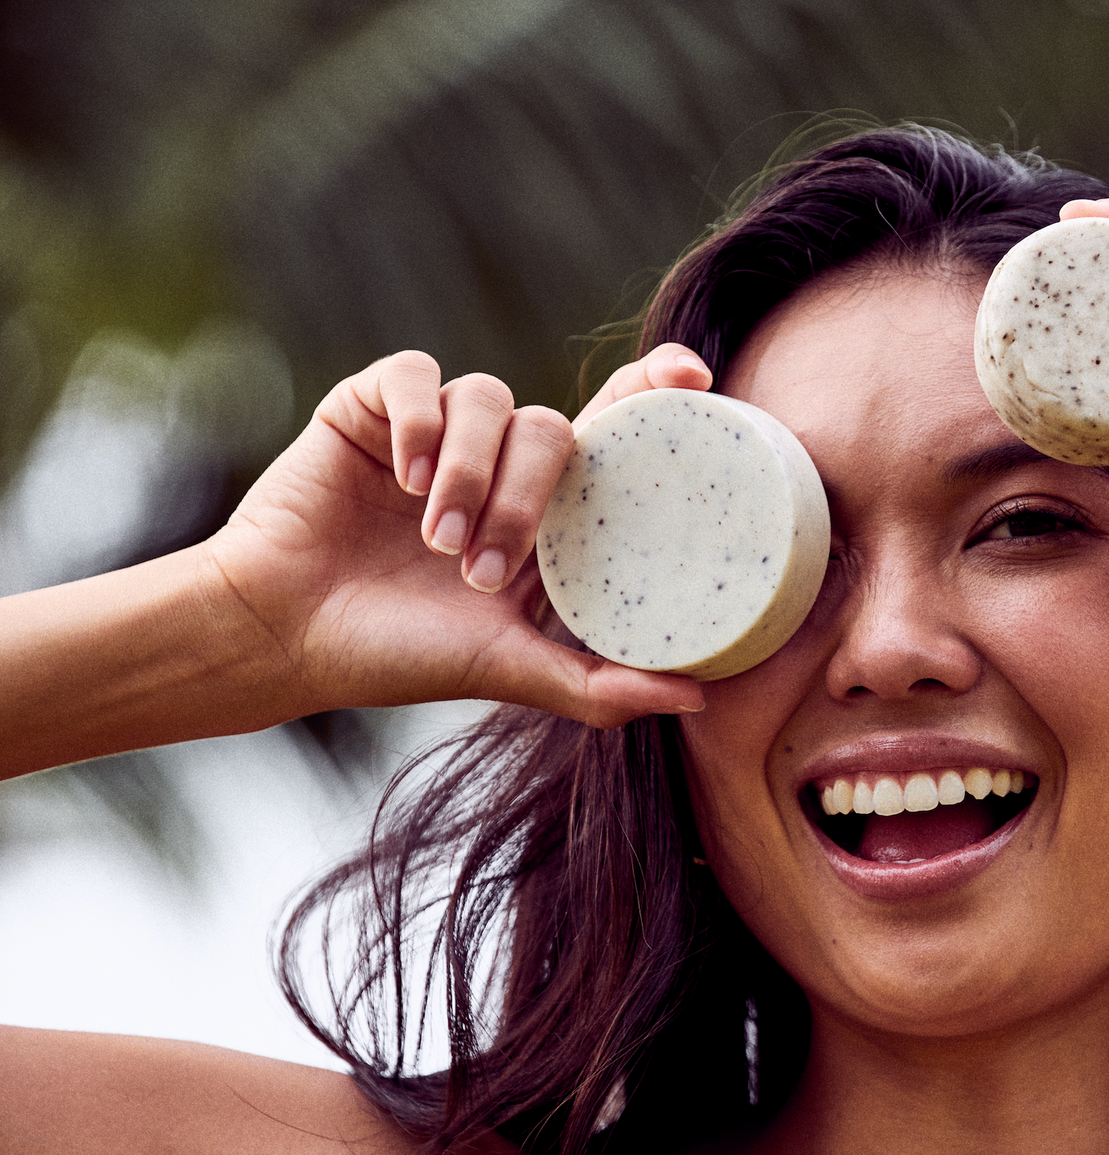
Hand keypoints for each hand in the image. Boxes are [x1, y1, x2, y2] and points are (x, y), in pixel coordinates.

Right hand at [203, 345, 715, 725]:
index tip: (693, 378)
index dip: (655, 393)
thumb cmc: (394, 655)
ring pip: (491, 399)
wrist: (280, 636)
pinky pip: (417, 376)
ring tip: (434, 542)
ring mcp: (437, 433)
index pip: (616, 434)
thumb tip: (703, 700)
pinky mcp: (372, 409)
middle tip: (480, 568)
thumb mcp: (510, 671)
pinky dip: (419, 422)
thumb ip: (601, 686)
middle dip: (525, 499)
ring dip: (471, 473)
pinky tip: (402, 476)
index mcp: (545, 514)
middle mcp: (499, 464)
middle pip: (556, 427)